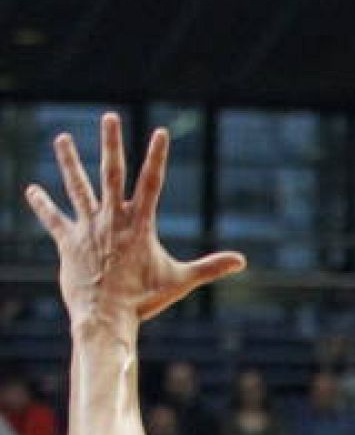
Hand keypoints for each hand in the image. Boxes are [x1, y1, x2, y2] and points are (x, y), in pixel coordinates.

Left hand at [25, 113, 245, 326]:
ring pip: (77, 188)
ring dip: (69, 161)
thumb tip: (242, 261)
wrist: (105, 316)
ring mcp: (88, 228)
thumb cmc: (145, 300)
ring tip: (62, 137)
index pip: (152, 183)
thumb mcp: (181, 281)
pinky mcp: (68, 242)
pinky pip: (53, 219)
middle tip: (110, 117)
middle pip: (111, 173)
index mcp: (140, 225)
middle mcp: (112, 220)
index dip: (157, 156)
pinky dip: (42, 204)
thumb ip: (210, 267)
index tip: (161, 132)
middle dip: (112, 143)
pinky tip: (31, 190)